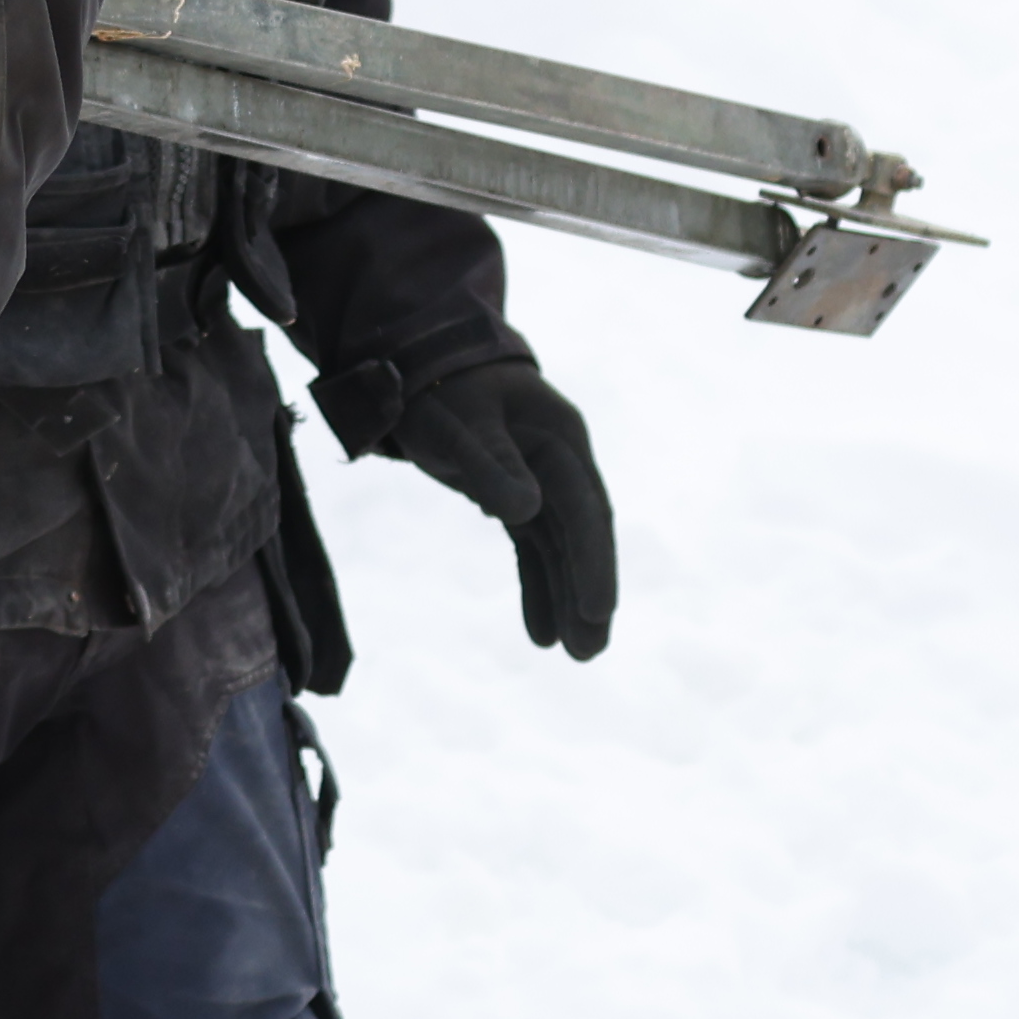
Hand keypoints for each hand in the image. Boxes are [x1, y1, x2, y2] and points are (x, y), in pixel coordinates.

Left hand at [373, 358, 616, 661]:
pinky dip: (538, 586)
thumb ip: (490, 463)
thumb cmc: (439, 389)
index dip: (592, 560)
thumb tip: (527, 510)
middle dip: (588, 592)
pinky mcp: (518, 496)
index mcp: (559, 438)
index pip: (583, 508)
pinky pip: (535, 549)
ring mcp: (542, 480)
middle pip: (583, 535)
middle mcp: (561, 461)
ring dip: (568, 598)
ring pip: (562, 548)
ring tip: (578, 655)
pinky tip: (541, 632)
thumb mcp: (457, 423)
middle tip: (591, 652)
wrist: (421, 364)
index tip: (597, 610)